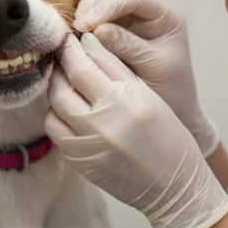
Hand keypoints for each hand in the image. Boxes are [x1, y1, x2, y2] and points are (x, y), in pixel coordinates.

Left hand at [45, 32, 227, 227]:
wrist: (173, 187)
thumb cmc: (168, 137)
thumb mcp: (147, 95)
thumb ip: (114, 67)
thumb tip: (87, 43)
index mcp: (121, 102)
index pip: (81, 68)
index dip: (69, 50)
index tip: (66, 40)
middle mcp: (99, 124)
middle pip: (60, 88)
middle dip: (59, 70)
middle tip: (65, 61)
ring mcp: (85, 146)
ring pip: (53, 110)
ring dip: (57, 94)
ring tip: (69, 86)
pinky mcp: (78, 162)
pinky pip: (56, 133)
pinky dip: (59, 118)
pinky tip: (72, 112)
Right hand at [74, 0, 218, 157]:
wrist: (172, 113)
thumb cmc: (170, 90)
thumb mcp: (153, 65)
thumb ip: (127, 45)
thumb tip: (96, 30)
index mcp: (163, 17)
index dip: (108, 7)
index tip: (88, 24)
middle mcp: (143, 15)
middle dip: (91, 8)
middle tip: (77, 29)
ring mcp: (125, 25)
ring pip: (97, 7)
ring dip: (83, 17)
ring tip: (73, 36)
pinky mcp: (110, 38)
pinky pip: (91, 26)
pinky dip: (81, 31)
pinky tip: (73, 43)